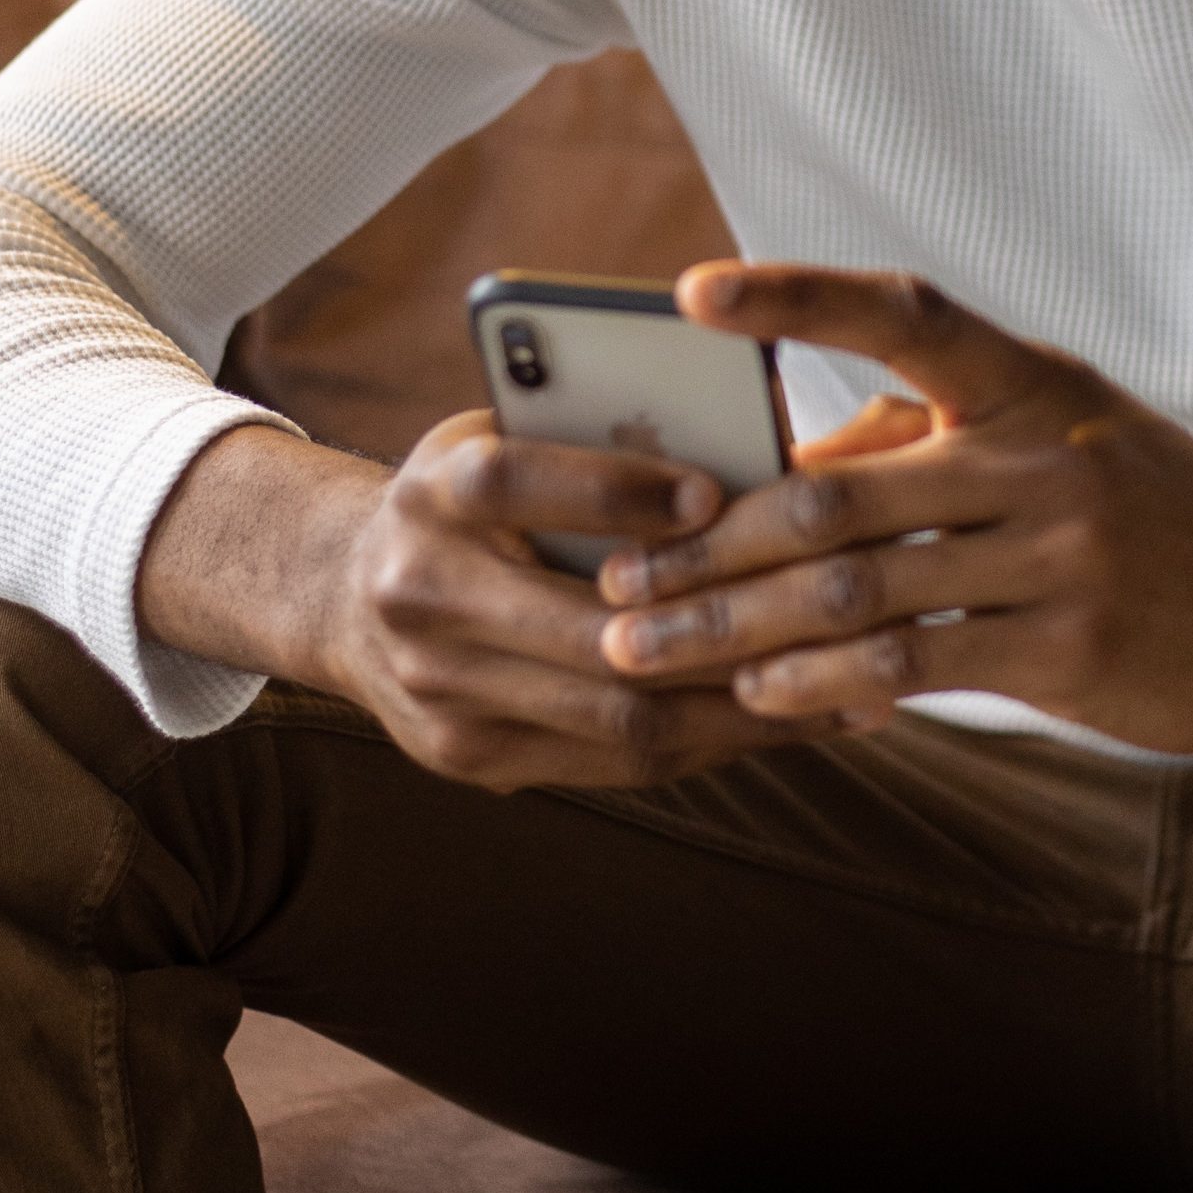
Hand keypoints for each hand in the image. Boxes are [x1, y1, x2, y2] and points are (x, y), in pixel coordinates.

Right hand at [143, 413, 889, 795]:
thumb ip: (599, 433)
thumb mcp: (511, 430)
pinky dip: (708, 740)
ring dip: (736, 706)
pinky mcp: (469, 757)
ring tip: (845, 683)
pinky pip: (611, 762)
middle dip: (715, 627)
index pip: (513, 484)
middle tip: (826, 613)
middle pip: (581, 633)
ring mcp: (439, 693)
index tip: (714, 494)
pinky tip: (786, 715)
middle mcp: (420, 594)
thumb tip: (749, 436)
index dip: (613, 491)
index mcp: (431, 491)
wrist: (348, 592)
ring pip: (612, 715)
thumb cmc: (474, 491)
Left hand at [591, 263, 1192, 754]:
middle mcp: (1041, 454)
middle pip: (836, 496)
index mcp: (1030, 381)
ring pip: (859, 589)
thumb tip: (794, 471)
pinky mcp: (1069, 648)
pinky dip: (825, 679)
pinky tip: (761, 693)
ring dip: (735, 625)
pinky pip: (915, 663)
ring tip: (648, 648)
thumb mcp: (1065, 437)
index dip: (796, 296)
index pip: (903, 312)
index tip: (694, 292)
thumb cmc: (1160, 513)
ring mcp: (1059, 552)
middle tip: (615, 581)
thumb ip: (934, 439)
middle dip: (707, 544)